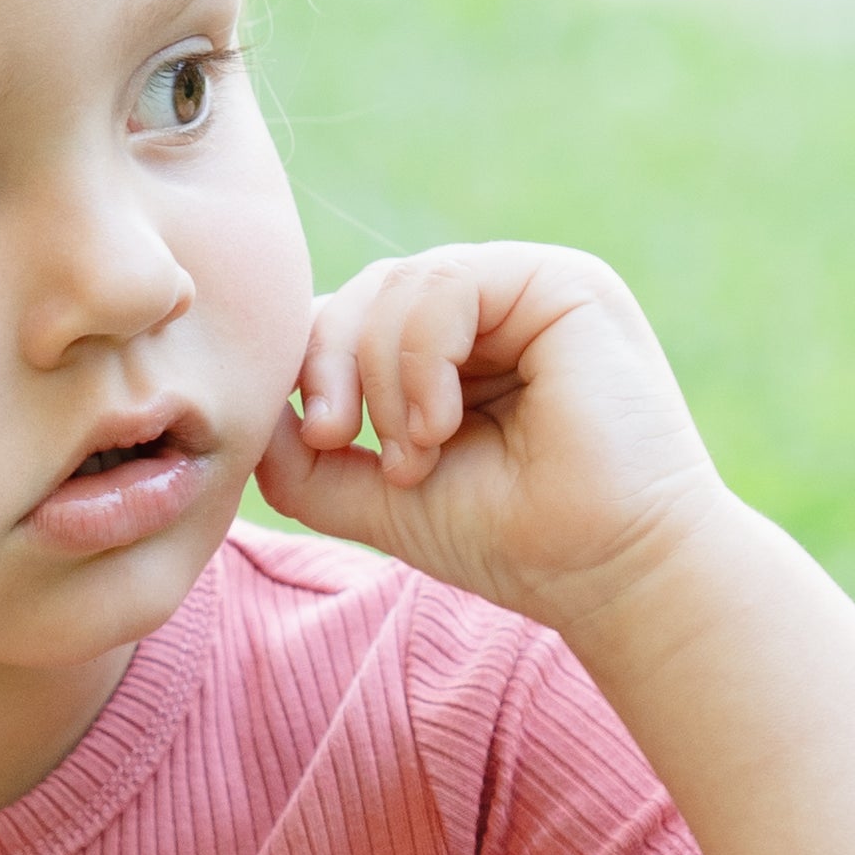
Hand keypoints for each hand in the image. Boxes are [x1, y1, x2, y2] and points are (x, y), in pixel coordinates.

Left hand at [253, 240, 723, 638]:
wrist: (609, 572)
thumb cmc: (507, 541)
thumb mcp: (376, 496)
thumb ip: (300, 457)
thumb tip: (245, 406)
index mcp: (450, 349)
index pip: (346, 319)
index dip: (310, 367)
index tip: (321, 440)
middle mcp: (490, 308)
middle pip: (360, 292)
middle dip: (331, 367)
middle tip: (348, 443)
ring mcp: (526, 288)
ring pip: (394, 284)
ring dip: (381, 376)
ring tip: (417, 452)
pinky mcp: (561, 282)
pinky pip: (446, 283)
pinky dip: (420, 356)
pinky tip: (442, 423)